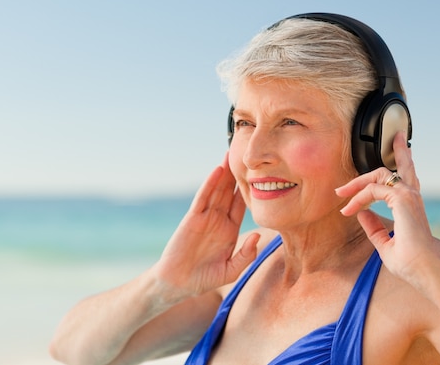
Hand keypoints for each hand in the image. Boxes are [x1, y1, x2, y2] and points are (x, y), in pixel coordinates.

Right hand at [155, 153, 259, 297]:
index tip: (261, 174)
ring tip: (231, 154)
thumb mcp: (231, 270)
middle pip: (229, 192)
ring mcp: (205, 217)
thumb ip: (246, 256)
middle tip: (246, 155)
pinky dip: (209, 184)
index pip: (241, 205)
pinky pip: (202, 198)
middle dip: (236, 174)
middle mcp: (218, 220)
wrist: (179, 284)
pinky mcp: (192, 218)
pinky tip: (217, 171)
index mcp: (229, 230)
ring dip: (224, 173)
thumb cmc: (204, 278)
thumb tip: (259, 235)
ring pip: (217, 190)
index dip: (250, 190)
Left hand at [335, 131, 434, 281]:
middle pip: (397, 169)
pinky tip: (349, 209)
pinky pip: (373, 189)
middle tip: (355, 178)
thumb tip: (362, 213)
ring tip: (343, 188)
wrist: (425, 269)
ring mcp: (408, 195)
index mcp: (410, 207)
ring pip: (381, 174)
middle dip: (376, 164)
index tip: (347, 210)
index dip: (365, 194)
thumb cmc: (410, 261)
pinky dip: (358, 198)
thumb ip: (375, 228)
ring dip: (359, 180)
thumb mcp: (386, 243)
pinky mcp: (402, 199)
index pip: (393, 186)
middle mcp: (411, 197)